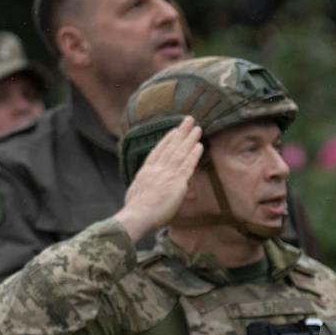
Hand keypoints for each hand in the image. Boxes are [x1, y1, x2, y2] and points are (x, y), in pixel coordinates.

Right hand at [114, 117, 201, 241]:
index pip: (158, 151)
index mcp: (146, 171)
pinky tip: (199, 145)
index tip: (173, 130)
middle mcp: (156, 168)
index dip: (167, 140)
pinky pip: (187, 165)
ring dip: (189, 138)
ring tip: (197, 127)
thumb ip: (145, 188)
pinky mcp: (177, 181)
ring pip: (180, 152)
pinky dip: (193, 154)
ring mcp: (166, 173)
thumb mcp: (137, 194)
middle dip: (180, 132)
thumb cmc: (136, 211)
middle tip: (189, 120)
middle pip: (170, 146)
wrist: (137, 214)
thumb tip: (147, 190)